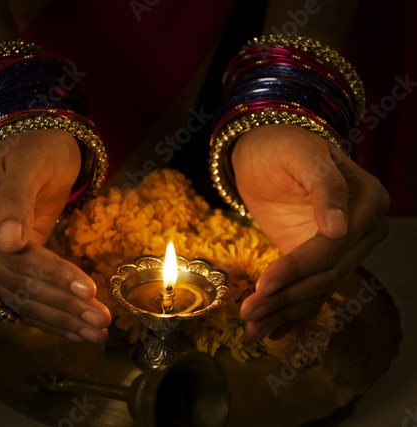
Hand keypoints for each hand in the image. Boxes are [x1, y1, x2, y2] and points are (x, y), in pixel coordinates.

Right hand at [0, 129, 110, 342]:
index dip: (50, 274)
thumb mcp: (31, 162)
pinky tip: (76, 328)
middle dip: (61, 303)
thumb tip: (8, 242)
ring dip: (60, 317)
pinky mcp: (6, 261)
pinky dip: (51, 314)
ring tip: (96, 331)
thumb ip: (16, 199)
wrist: (38, 147)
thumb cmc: (38, 146)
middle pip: (15, 281)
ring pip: (20, 295)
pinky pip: (24, 294)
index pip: (11, 255)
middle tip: (100, 321)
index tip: (88, 290)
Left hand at [233, 124, 388, 341]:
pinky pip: (309, 288)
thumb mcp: (301, 155)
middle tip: (249, 313)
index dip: (298, 268)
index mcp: (366, 201)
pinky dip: (289, 312)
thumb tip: (340, 229)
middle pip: (325, 274)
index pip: (332, 246)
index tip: (265, 284)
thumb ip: (325, 186)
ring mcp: (343, 247)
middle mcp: (362, 229)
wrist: (267, 153)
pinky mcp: (319, 257)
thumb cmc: (282, 145)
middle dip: (285, 297)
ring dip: (283, 312)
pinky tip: (269, 332)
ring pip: (317, 288)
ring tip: (252, 330)